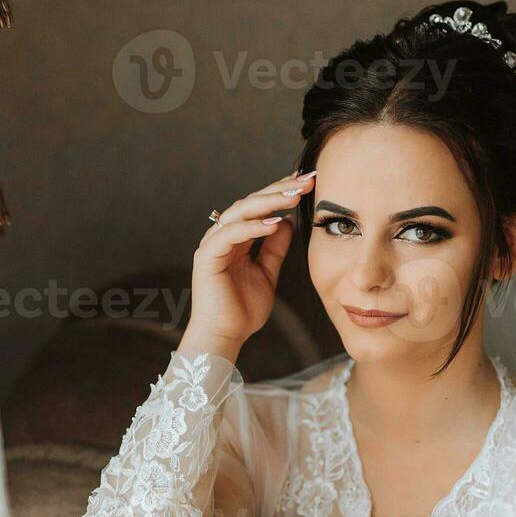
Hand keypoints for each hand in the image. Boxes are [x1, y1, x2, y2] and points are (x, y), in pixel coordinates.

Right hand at [181, 170, 315, 358]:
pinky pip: (230, 235)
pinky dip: (252, 227)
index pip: (260, 206)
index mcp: (235, 238)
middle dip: (279, 189)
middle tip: (306, 180)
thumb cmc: (242, 310)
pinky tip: (274, 222)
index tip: (308, 182)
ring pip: (240, 212)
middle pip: (251, 202)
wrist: (225, 336)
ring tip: (294, 196)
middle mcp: (222, 236)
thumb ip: (275, 248)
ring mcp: (212, 244)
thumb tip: (287, 222)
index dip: (282, 192)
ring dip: (268, 202)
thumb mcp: (267, 273)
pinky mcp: (207, 257)